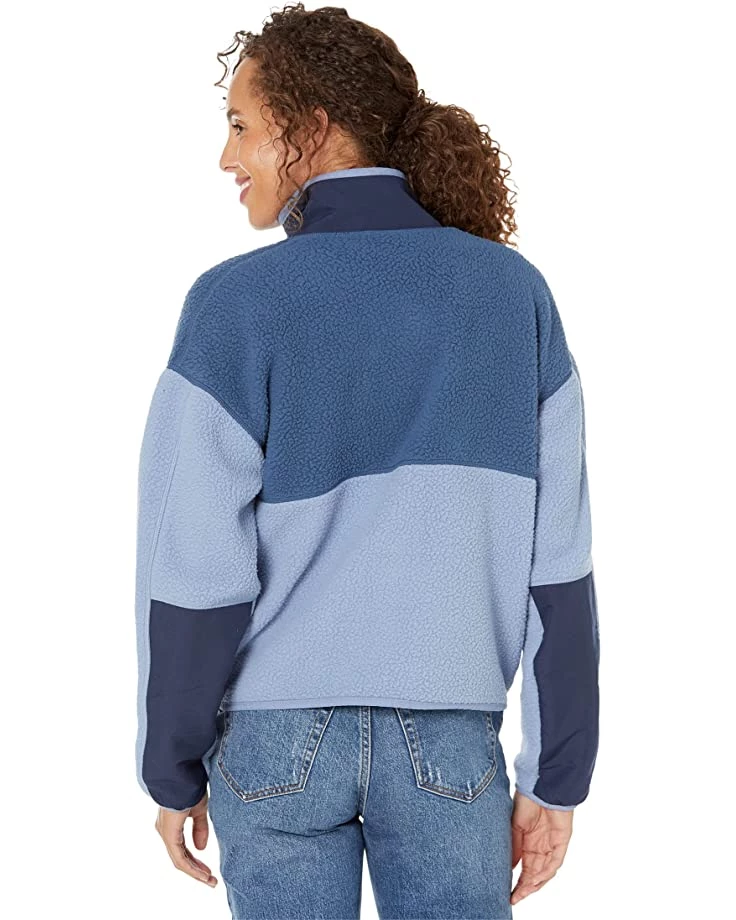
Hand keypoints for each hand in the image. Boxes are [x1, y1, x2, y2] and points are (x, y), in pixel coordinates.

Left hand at [155, 792, 217, 887]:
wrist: (182, 777)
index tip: (209, 870)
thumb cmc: (190, 787)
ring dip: (195, 872)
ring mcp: (166, 834)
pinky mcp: (169, 836)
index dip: (196, 861)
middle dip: (197, 869)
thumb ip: (200, 828)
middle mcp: (166, 831)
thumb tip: (201, 848)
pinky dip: (192, 868)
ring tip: (210, 880)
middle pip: (181, 857)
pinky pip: (179, 858)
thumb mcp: (199, 809)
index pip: (183, 848)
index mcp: (172, 824)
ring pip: (180, 860)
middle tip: (210, 879)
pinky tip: (203, 874)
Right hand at [510, 790, 572, 905]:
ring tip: (523, 892)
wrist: (541, 786)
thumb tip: (508, 868)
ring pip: (545, 871)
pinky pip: (555, 862)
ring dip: (535, 883)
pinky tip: (536, 879)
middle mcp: (540, 846)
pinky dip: (546, 872)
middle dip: (525, 887)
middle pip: (534, 874)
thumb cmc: (526, 801)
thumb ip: (513, 847)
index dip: (517, 882)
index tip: (508, 893)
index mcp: (528, 843)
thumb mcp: (514, 826)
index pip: (523, 868)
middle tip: (514, 898)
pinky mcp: (562, 841)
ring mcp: (551, 845)